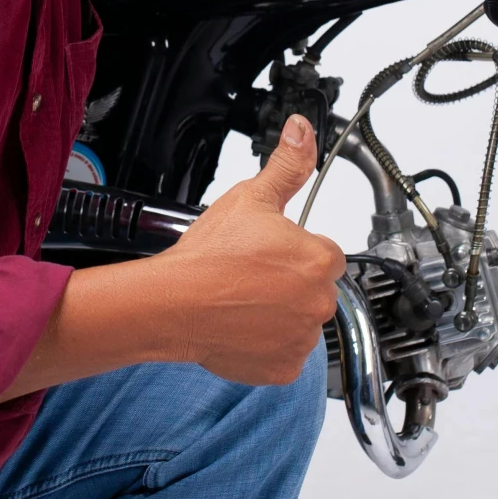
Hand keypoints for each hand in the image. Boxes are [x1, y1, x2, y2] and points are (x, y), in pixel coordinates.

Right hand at [0, 116, 344, 402]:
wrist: (173, 303)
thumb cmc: (208, 256)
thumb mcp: (250, 198)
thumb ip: (287, 165)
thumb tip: (303, 130)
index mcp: (319, 259)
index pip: (323, 253)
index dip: (294, 250)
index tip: (268, 252)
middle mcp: (320, 301)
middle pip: (313, 289)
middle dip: (289, 283)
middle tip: (250, 275)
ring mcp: (302, 338)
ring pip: (299, 322)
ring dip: (279, 314)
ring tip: (242, 300)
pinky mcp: (284, 368)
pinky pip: (284, 354)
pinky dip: (266, 345)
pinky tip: (241, 326)